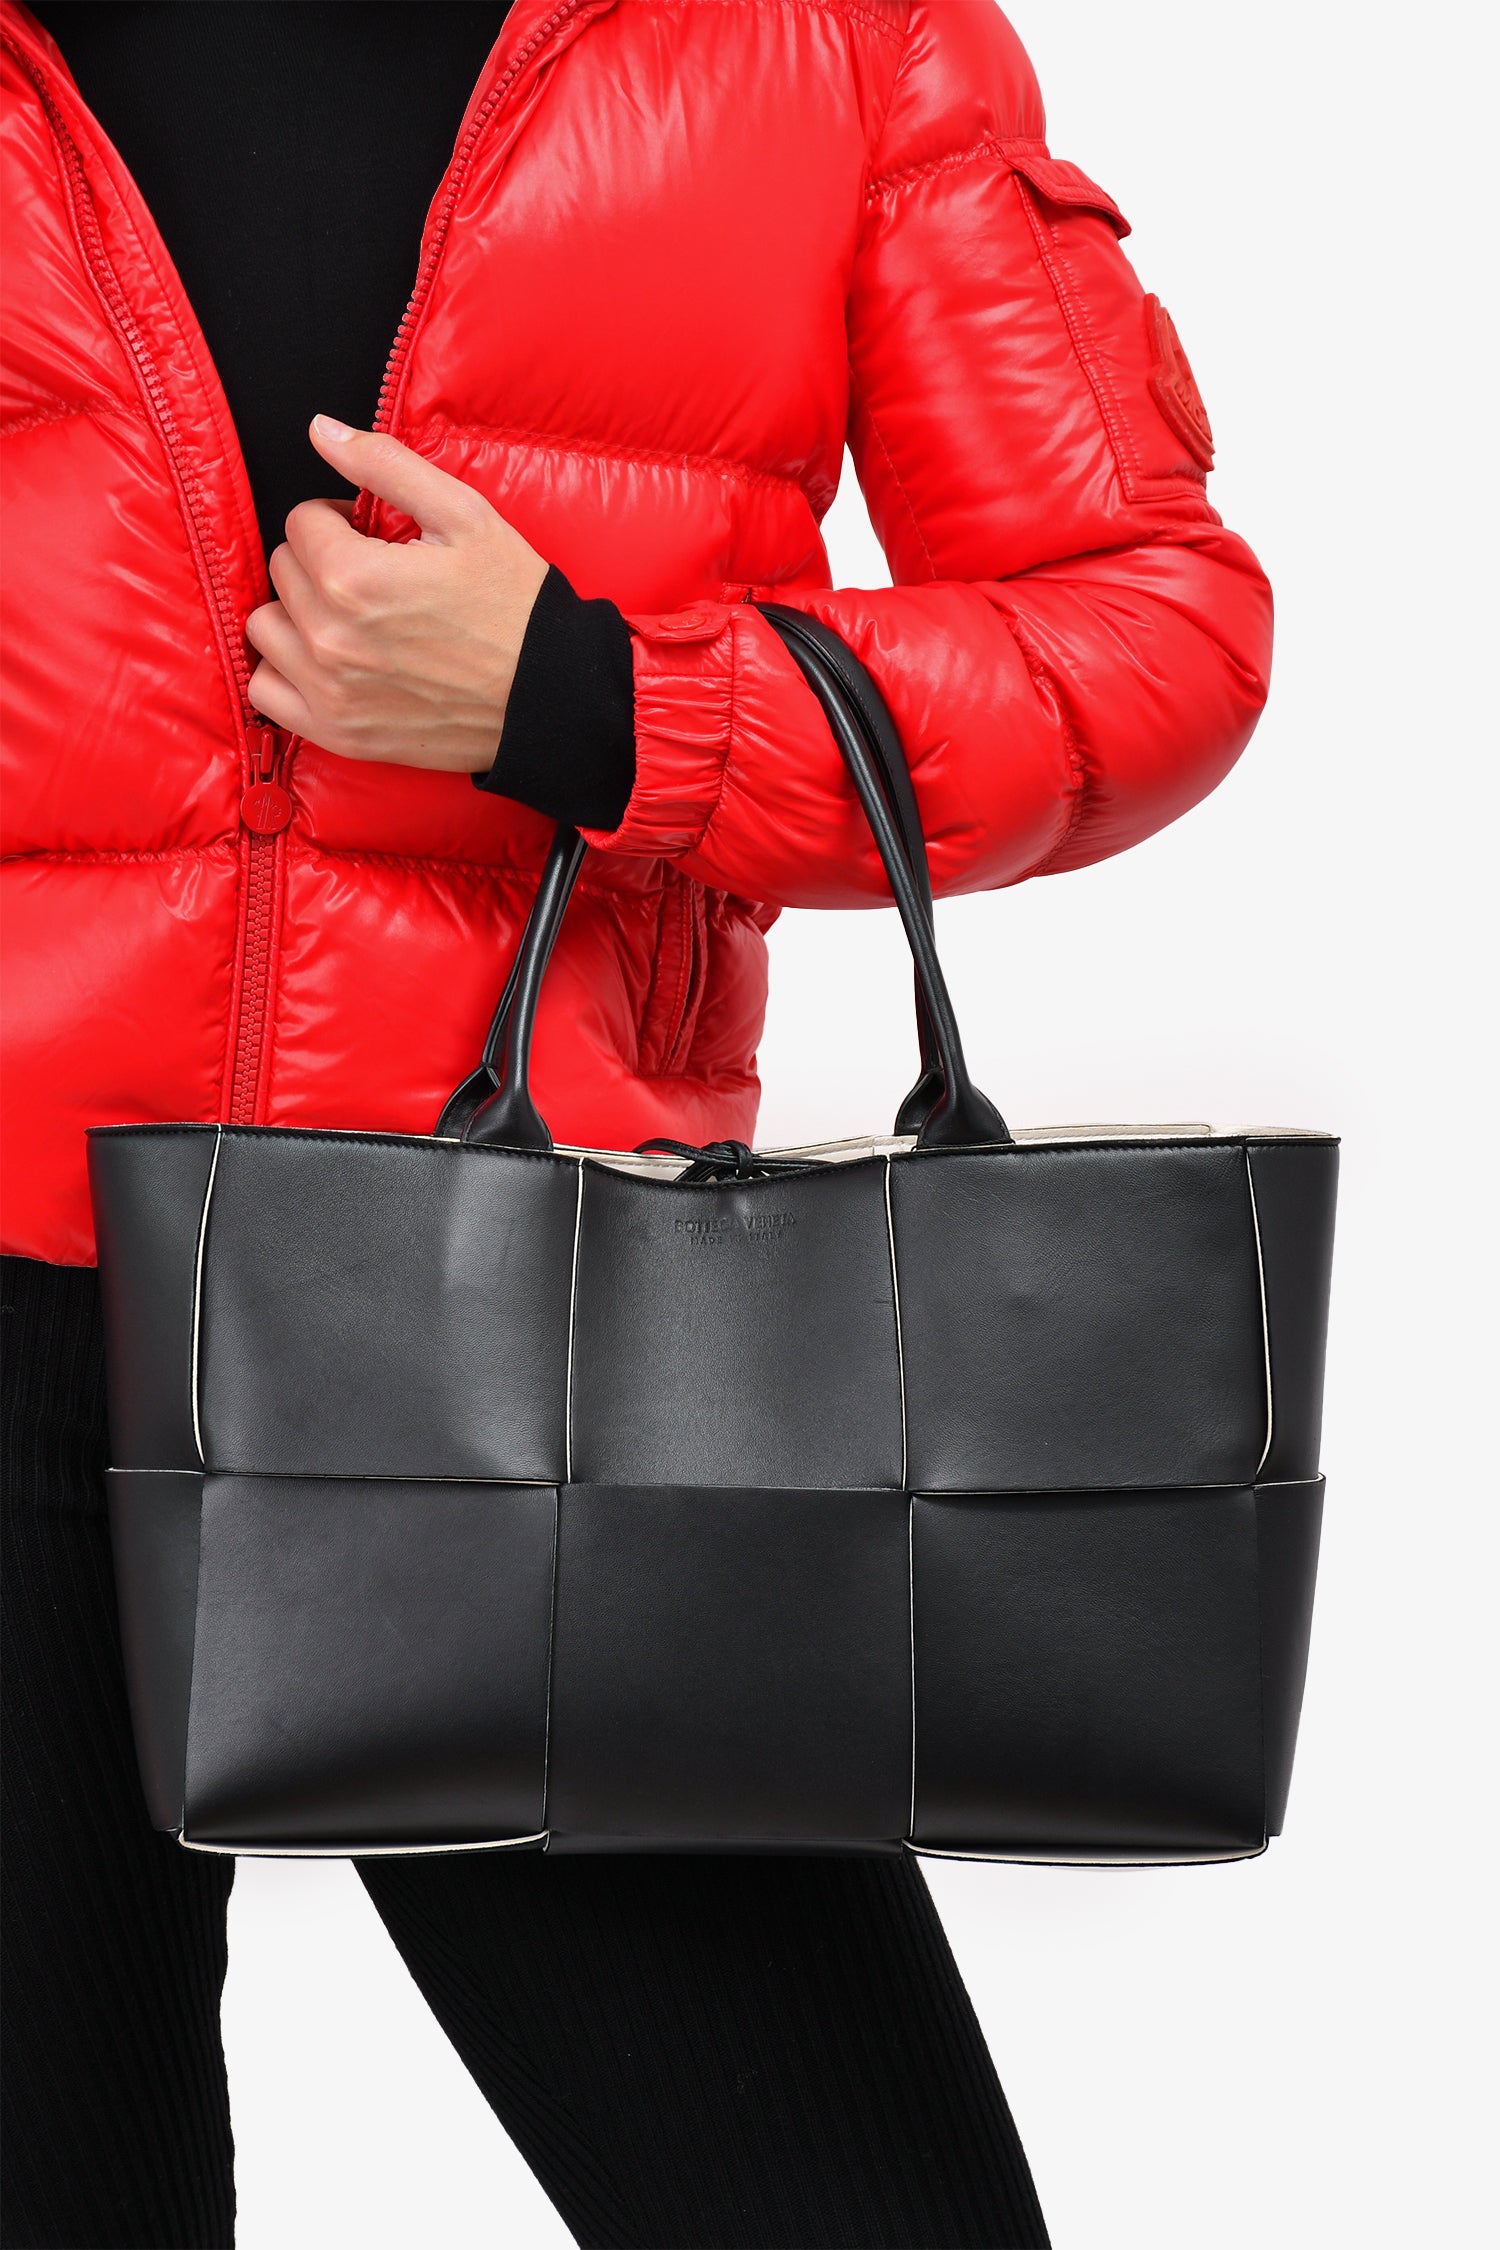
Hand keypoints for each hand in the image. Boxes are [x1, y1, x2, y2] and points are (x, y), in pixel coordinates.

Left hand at [245, 415, 549, 770]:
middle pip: (282, 570)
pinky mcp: (337, 732)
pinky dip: (284, 672)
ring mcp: (329, 691)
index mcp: (354, 577)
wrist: (548, 697)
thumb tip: (322, 431)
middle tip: (372, 576)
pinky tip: (324, 662)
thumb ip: (385, 464)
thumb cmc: (514, 606)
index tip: (374, 537)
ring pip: (265, 627)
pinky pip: (266, 690)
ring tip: (344, 618)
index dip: (339, 519)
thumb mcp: (463, 515)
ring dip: (295, 614)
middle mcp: (330, 638)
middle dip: (320, 562)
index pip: (302, 521)